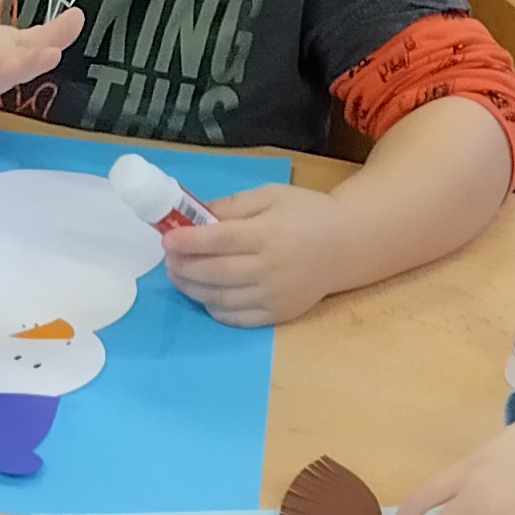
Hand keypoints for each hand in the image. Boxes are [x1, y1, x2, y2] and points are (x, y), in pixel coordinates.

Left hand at [163, 180, 357, 328]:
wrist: (347, 245)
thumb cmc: (307, 214)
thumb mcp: (271, 196)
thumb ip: (232, 205)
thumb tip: (193, 216)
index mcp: (269, 233)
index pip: (219, 240)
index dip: (188, 242)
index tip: (167, 240)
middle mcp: (271, 268)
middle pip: (215, 273)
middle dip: (183, 267)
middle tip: (168, 260)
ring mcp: (275, 296)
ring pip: (220, 299)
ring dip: (192, 289)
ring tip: (179, 276)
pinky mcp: (278, 315)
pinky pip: (236, 318)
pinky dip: (213, 308)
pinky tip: (204, 294)